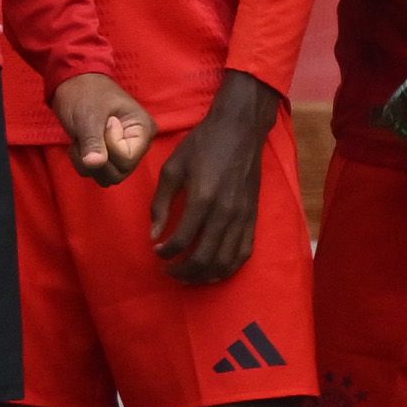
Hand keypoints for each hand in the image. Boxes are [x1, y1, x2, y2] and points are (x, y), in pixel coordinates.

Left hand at [53, 72, 154, 186]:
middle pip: (119, 173)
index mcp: (143, 130)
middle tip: (86, 134)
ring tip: (82, 138)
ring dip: (87, 161)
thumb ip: (93, 140)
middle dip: (96, 158)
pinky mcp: (111, 156)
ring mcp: (125, 152)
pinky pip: (98, 174)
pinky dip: (83, 163)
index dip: (108, 147)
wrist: (72, 82)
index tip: (104, 123)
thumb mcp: (89, 115)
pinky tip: (80, 143)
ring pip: (107, 177)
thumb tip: (94, 164)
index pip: (127, 160)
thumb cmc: (85, 92)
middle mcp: (139, 145)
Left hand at [147, 73, 279, 283]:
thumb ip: (161, 203)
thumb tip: (153, 234)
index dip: (166, 252)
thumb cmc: (202, 145)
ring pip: (225, 261)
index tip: (157, 252)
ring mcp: (242, 217)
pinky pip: (243, 253)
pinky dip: (228, 268)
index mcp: (202, 199)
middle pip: (204, 258)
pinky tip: (214, 270)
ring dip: (204, 275)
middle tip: (169, 271)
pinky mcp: (253, 218)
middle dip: (183, 271)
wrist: (239, 131)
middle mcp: (225, 212)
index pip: (181, 240)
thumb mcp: (173, 168)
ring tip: (189, 275)